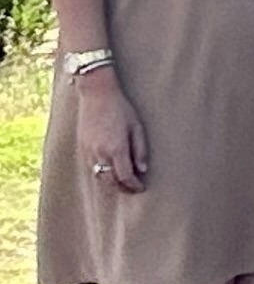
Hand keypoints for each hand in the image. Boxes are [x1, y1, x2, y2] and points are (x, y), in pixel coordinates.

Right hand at [76, 74, 148, 191]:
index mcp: (116, 149)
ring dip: (111, 183)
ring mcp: (88, 151)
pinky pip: (91, 168)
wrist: (96, 95)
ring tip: (122, 183)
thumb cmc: (121, 109)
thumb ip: (140, 150)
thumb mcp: (137, 128)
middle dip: (123, 188)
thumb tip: (143, 170)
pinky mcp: (82, 147)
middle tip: (133, 189)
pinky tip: (109, 172)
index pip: (125, 177)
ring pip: (99, 177)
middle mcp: (100, 153)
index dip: (134, 186)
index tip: (142, 187)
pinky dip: (100, 174)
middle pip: (111, 181)